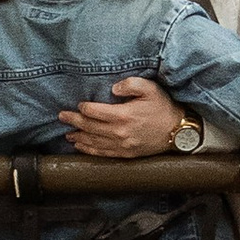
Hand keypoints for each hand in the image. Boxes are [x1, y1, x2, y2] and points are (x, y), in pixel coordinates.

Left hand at [58, 77, 186, 157]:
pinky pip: (103, 153)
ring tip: (67, 134)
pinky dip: (89, 150)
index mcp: (123, 115)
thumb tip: (113, 89)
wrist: (178, 131)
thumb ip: (130, 84)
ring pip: (94, 142)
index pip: (95, 112)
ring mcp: (122, 146)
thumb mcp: (150, 88)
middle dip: (74, 122)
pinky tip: (81, 147)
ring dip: (78, 137)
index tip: (78, 105)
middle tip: (62, 117)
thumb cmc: (163, 107)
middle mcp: (120, 133)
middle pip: (90, 127)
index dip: (84, 108)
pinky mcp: (126, 154)